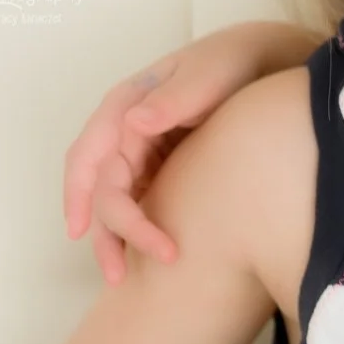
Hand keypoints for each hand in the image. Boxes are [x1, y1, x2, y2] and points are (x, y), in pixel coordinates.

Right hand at [63, 22, 317, 283]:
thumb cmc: (230, 63)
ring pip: (112, 201)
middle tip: (118, 275)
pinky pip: (136, 201)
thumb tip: (134, 122)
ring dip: (114, 239)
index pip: (91, 157)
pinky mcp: (157, 166)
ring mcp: (138, 150)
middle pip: (97, 187)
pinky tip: (145, 258)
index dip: (82, 197)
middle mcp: (123, 130)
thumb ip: (174, 98)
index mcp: (126, 104)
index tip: (87, 234)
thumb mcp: (208, 75)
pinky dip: (135, 228)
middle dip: (103, 232)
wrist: (262, 63)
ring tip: (123, 280)